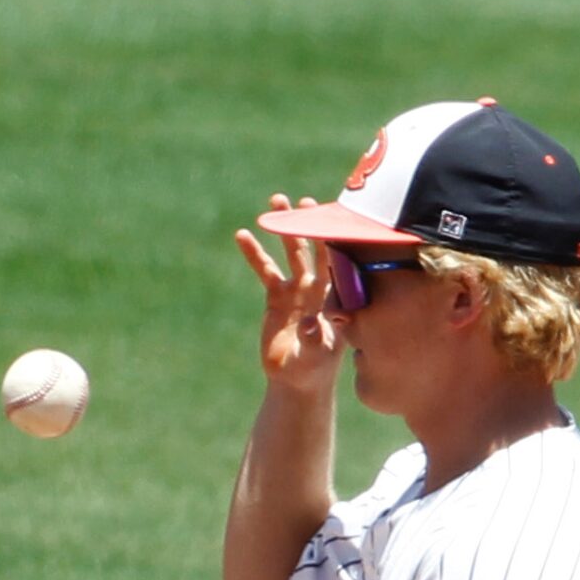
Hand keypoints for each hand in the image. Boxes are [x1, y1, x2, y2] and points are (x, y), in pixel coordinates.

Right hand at [235, 196, 343, 394]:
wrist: (297, 378)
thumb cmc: (314, 368)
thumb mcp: (316, 357)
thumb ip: (315, 339)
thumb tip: (308, 322)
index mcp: (334, 297)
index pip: (337, 263)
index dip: (332, 241)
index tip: (328, 221)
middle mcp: (319, 286)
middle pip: (315, 248)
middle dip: (309, 224)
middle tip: (302, 202)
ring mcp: (298, 288)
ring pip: (291, 251)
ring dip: (285, 227)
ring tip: (276, 201)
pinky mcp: (278, 294)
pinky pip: (265, 269)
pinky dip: (254, 253)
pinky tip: (243, 235)